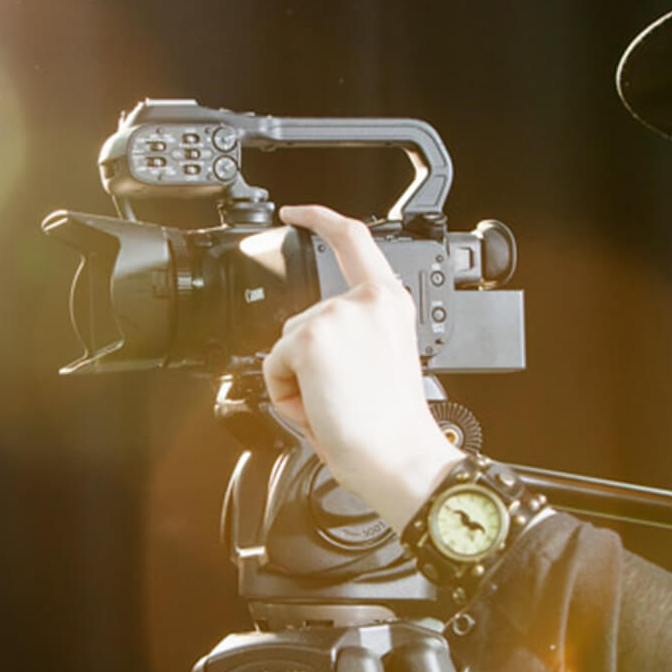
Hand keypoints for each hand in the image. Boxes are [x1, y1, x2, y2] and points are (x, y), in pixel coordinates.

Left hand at [261, 205, 463, 528]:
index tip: (296, 213)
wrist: (397, 458)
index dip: (321, 219)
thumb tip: (309, 345)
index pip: (354, 239)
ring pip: (286, 345)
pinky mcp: (310, 339)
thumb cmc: (392, 426)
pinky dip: (285, 392)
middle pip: (304, 320)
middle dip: (307, 362)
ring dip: (298, 380)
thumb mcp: (381, 361)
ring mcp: (337, 316)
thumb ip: (353, 334)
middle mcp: (366, 301)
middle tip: (341, 396)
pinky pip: (273, 365)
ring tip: (335, 405)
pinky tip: (319, 406)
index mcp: (389, 303)